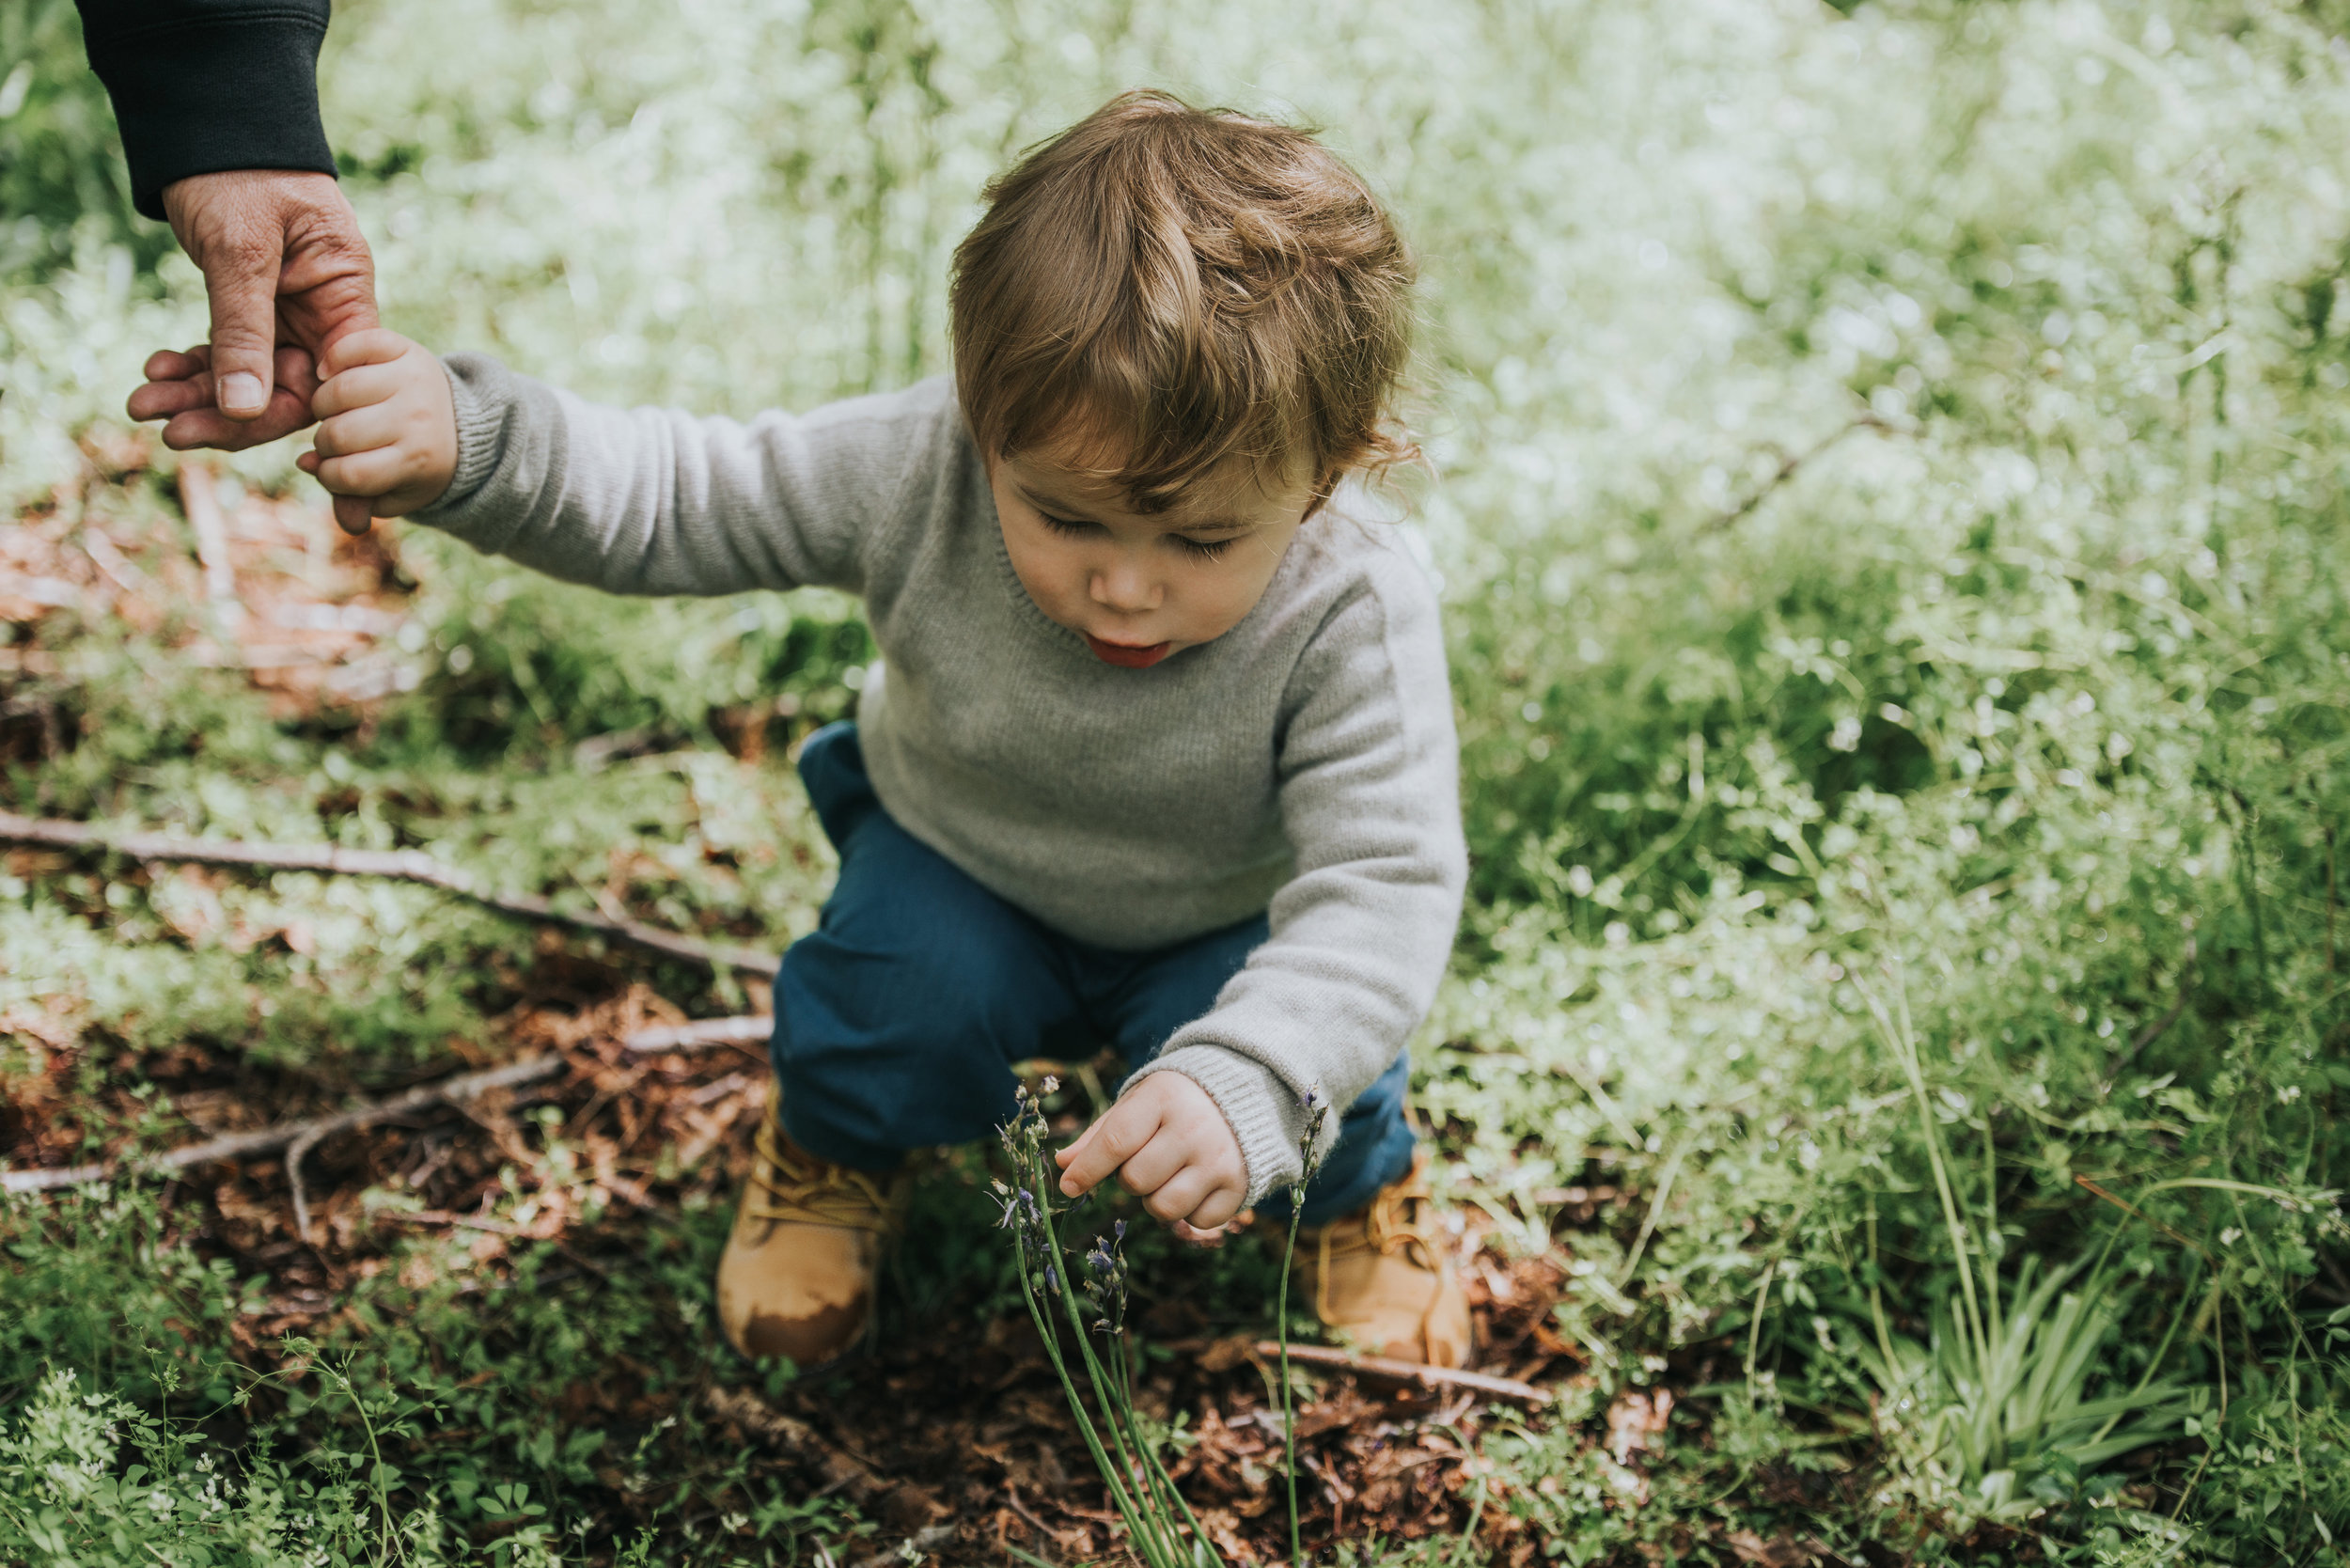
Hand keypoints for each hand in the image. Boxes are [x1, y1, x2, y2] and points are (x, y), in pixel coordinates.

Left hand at [128, 171, 378, 527]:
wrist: (209, 121)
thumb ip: (245, 332)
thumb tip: (245, 410)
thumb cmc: (239, 173)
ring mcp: (291, 311)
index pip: (332, 378)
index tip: (234, 433)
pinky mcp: (256, 306)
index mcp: (345, 295)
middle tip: (170, 433)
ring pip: (252, 377)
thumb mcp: (241, 252)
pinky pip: (230, 353)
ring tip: (143, 406)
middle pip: (289, 387)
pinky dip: (193, 367)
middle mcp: (325, 311)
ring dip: (197, 395)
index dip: (291, 415)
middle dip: (227, 414)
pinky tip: (157, 369)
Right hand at [296, 329, 457, 519]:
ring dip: (323, 403)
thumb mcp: (394, 492)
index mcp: (418, 459)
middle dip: (325, 442)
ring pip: (340, 390)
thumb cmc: (415, 462)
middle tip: (334, 438)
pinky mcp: (405, 349)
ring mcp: (412, 380)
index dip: (330, 477)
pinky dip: (335, 356)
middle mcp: (418, 418)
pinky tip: (329, 373)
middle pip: (340, 433)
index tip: (334, 470)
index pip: (350, 474)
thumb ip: (352, 497)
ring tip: (333, 411)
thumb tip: (305, 464)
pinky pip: (357, 344)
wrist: (462, 424)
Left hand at [1055, 1072, 1248, 1242]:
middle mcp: (1194, 1128)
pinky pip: (1195, 1221)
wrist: (1247, 1097)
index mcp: (1164, 1098)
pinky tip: (1198, 1183)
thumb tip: (1063, 1165)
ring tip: (1169, 1175)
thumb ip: (1100, 1135)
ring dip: (1156, 1199)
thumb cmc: (1177, 1103)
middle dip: (1130, 1179)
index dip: (1088, 1168)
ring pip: (1163, 1208)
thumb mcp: (1139, 1105)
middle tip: (1146, 1160)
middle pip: (1135, 1181)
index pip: (1116, 1141)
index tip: (1068, 1187)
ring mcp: (1219, 1159)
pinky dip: (1189, 1211)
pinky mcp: (1238, 1185)